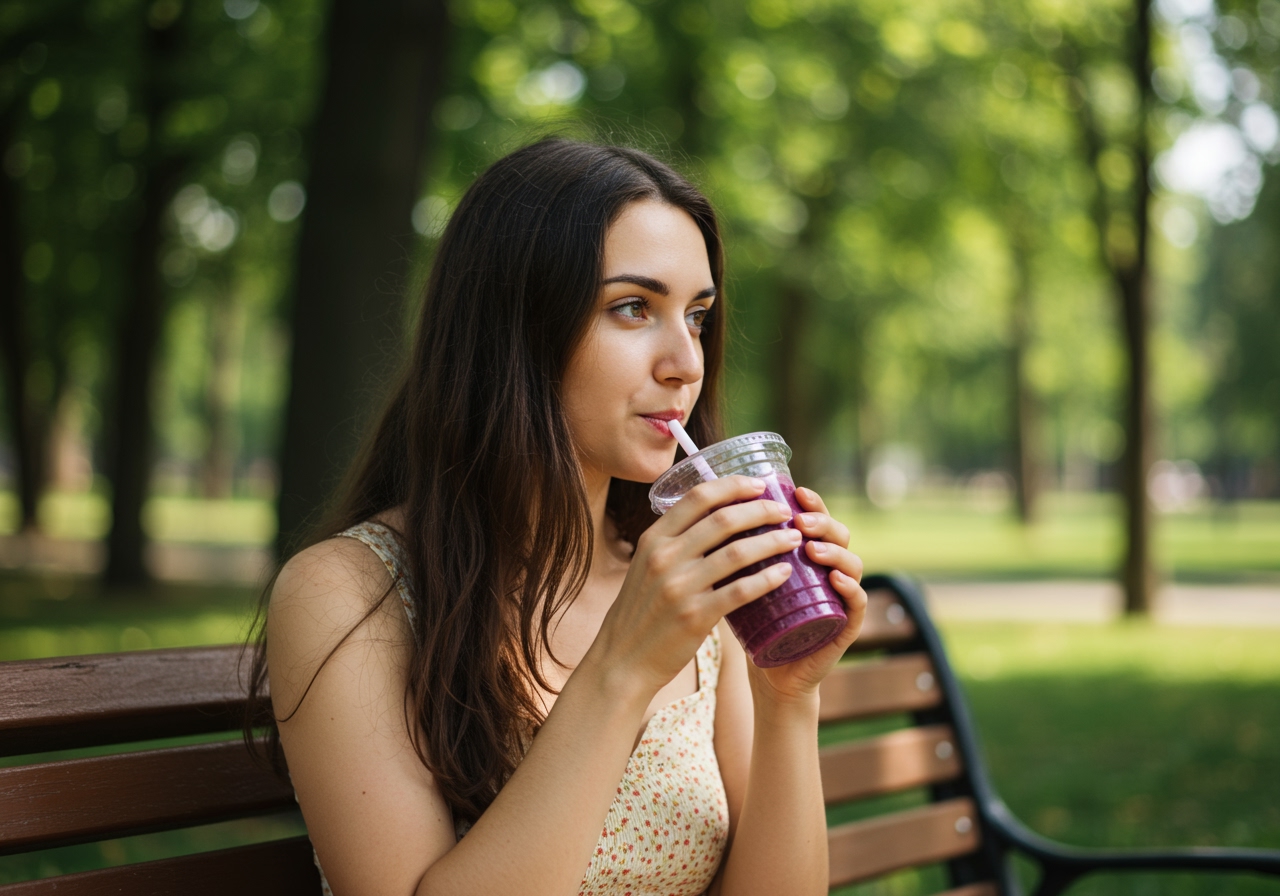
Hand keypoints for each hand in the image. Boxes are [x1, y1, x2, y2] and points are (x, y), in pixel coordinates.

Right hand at [587, 476, 803, 698]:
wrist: (622, 659)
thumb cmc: (641, 612)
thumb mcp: (646, 566)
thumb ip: (676, 544)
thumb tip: (718, 519)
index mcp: (654, 538)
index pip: (698, 497)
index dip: (733, 485)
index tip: (759, 484)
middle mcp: (664, 557)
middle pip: (723, 519)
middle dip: (761, 510)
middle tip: (785, 512)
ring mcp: (679, 586)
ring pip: (737, 553)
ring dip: (772, 541)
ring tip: (793, 539)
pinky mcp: (694, 616)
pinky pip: (740, 591)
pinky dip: (767, 579)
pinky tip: (785, 574)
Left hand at [746, 486, 866, 704]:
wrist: (770, 671)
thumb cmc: (754, 621)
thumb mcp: (742, 580)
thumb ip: (733, 550)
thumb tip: (700, 510)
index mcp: (807, 553)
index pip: (816, 518)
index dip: (810, 501)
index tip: (794, 490)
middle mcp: (829, 568)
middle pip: (837, 533)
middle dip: (821, 521)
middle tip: (798, 520)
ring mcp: (840, 596)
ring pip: (851, 562)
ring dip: (834, 551)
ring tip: (810, 548)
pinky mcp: (845, 625)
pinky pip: (858, 603)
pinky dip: (851, 588)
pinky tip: (835, 579)